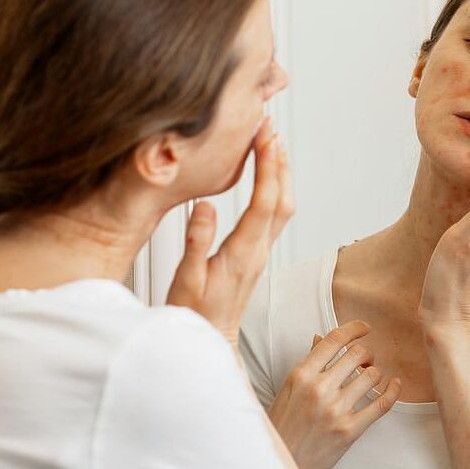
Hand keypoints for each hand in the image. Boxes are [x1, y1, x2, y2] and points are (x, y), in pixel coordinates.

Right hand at [166, 117, 293, 346]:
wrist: (210, 340)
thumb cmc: (195, 315)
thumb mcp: (187, 280)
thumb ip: (196, 243)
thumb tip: (205, 207)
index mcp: (243, 253)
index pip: (263, 201)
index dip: (267, 166)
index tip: (265, 136)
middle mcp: (259, 250)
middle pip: (282, 199)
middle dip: (279, 161)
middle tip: (271, 129)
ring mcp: (260, 252)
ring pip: (283, 206)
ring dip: (280, 173)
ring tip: (273, 143)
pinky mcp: (256, 254)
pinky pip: (275, 215)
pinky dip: (274, 188)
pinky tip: (266, 177)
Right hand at [268, 320, 401, 468]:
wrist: (281, 462)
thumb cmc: (283, 423)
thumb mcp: (289, 388)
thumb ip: (308, 362)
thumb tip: (321, 338)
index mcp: (302, 374)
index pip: (335, 340)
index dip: (354, 329)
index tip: (364, 328)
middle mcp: (319, 388)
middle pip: (358, 354)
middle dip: (366, 353)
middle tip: (365, 359)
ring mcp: (336, 410)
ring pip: (372, 376)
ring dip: (375, 372)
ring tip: (370, 376)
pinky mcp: (349, 430)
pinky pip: (381, 404)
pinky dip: (393, 391)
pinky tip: (395, 385)